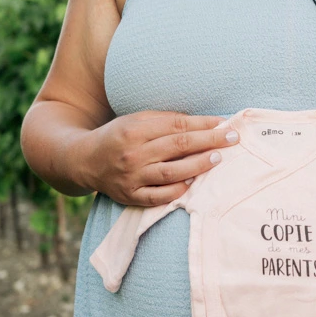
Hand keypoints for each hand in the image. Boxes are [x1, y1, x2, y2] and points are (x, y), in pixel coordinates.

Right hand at [80, 111, 237, 206]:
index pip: (176, 125)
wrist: (83, 160)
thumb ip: (164, 119)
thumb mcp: (135, 119)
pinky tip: (193, 183)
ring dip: (198, 165)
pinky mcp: (130, 196)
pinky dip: (178, 191)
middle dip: (209, 141)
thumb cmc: (117, 136)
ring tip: (217, 159)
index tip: (223, 123)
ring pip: (172, 173)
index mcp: (134, 130)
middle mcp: (133, 154)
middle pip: (178, 146)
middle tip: (232, 138)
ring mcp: (132, 177)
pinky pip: (159, 196)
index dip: (202, 124)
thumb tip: (200, 121)